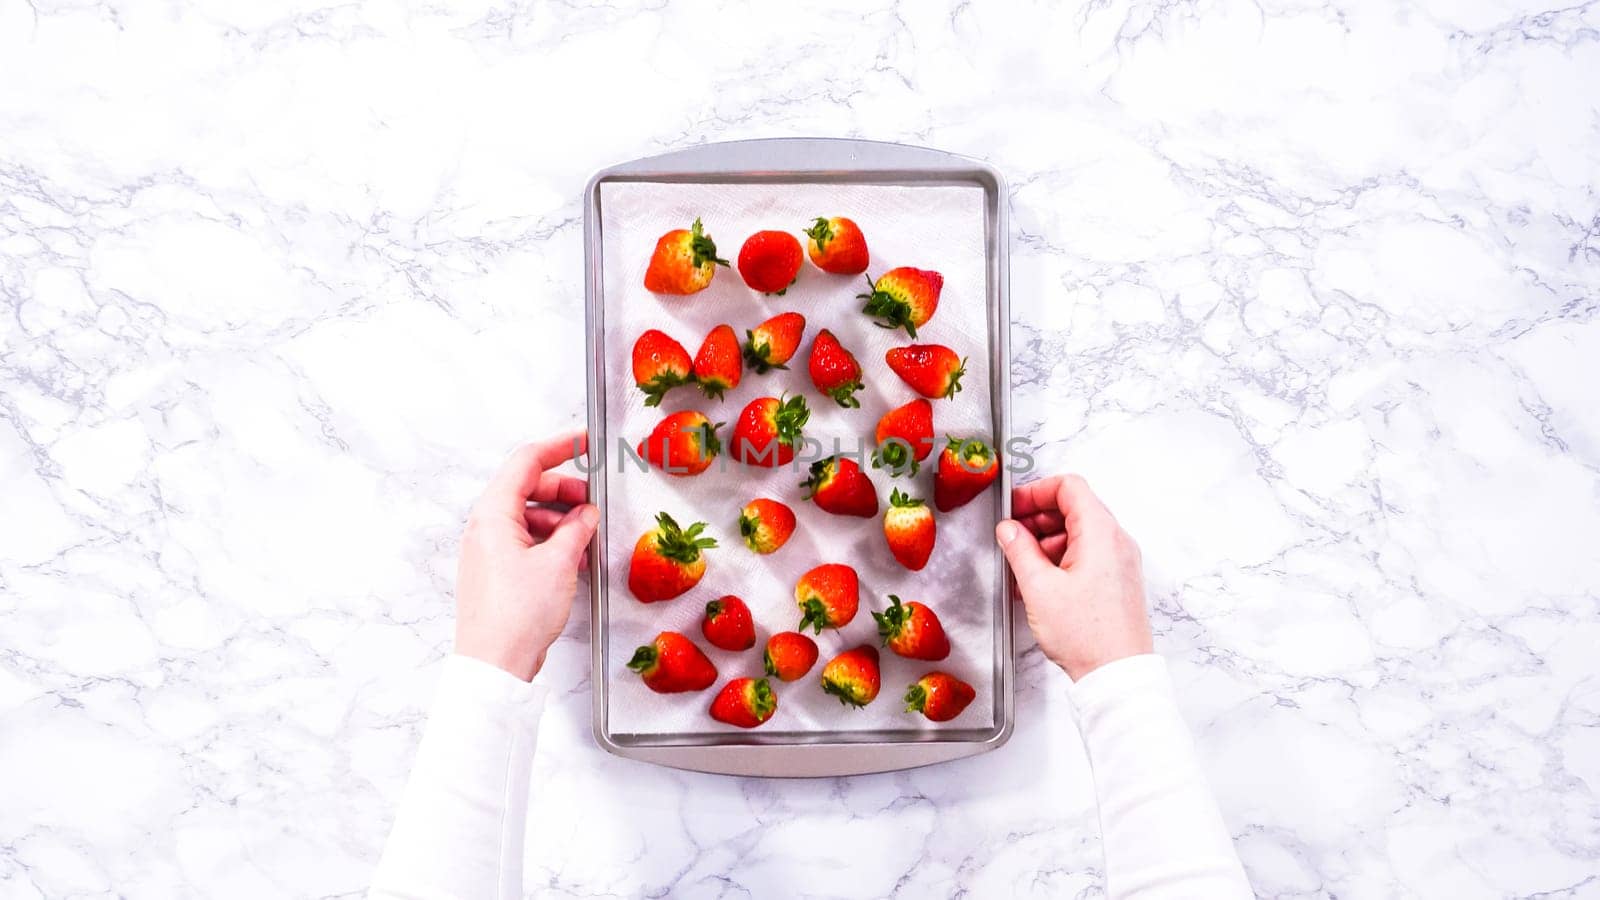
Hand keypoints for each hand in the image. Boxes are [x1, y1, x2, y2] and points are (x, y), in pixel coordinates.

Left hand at [455, 431, 599, 680]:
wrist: (495, 665)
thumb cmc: (516, 616)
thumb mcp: (560, 563)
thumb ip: (577, 528)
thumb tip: (587, 514)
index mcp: (492, 515)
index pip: (526, 462)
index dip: (559, 446)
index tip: (584, 440)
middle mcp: (484, 528)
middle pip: (527, 488)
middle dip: (565, 490)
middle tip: (592, 501)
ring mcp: (488, 550)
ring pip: (528, 516)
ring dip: (560, 519)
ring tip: (586, 537)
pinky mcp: (495, 571)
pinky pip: (525, 541)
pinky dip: (550, 541)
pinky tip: (573, 557)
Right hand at [995, 475, 1153, 680]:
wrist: (1117, 674)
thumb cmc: (1087, 636)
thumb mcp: (1039, 587)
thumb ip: (1019, 549)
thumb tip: (1009, 529)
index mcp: (1100, 533)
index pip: (1069, 487)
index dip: (1035, 491)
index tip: (1013, 508)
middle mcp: (1116, 541)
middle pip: (1074, 508)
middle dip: (1038, 517)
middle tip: (1011, 535)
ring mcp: (1120, 561)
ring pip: (1079, 532)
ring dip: (1047, 540)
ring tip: (1022, 565)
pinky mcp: (1118, 580)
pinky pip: (1088, 554)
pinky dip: (1062, 558)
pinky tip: (1040, 581)